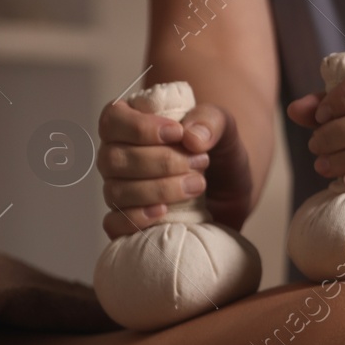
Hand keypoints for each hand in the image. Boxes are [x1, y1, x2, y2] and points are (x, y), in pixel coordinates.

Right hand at [97, 99, 253, 237]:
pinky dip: (136, 219)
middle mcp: (117, 156)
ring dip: (159, 189)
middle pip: (114, 158)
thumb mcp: (224, 128)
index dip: (140, 128)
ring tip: (197, 185)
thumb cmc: (218, 154)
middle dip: (161, 162)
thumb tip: (191, 137)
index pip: (112, 120)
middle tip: (200, 162)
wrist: (232, 192)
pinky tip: (163, 211)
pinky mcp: (127, 220)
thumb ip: (209, 121)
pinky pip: (114, 224)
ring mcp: (119, 190)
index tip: (177, 133)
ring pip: (116, 191)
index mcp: (129, 125)